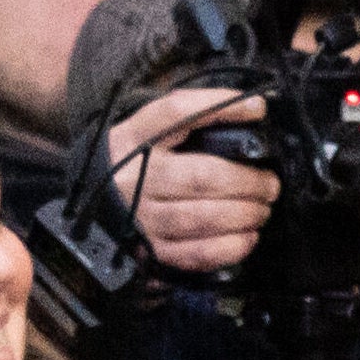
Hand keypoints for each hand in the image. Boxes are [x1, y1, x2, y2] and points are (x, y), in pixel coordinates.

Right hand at [105, 90, 279, 277]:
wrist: (89, 206)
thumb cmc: (135, 164)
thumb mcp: (146, 133)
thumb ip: (187, 121)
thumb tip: (250, 111)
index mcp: (134, 138)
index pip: (176, 112)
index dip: (220, 106)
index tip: (257, 107)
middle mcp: (134, 176)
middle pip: (203, 176)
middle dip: (250, 182)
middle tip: (270, 184)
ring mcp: (141, 216)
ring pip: (206, 216)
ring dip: (247, 213)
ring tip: (262, 209)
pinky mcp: (151, 251)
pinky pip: (201, 252)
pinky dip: (234, 245)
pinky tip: (248, 235)